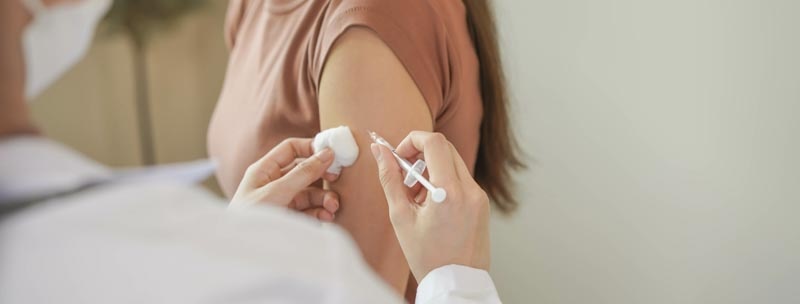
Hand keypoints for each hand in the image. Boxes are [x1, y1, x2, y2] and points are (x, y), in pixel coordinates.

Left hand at [231, 138, 340, 221]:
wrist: (241, 252)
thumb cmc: (249, 218)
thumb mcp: (276, 192)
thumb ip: (303, 173)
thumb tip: (326, 153)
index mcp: (264, 170)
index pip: (290, 149)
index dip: (310, 148)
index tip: (331, 153)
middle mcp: (273, 183)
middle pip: (304, 172)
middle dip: (322, 177)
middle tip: (336, 179)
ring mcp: (282, 202)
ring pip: (310, 193)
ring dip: (324, 198)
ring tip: (332, 207)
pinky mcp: (289, 219)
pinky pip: (309, 211)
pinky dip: (320, 212)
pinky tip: (326, 217)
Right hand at [370, 131, 490, 281]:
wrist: (456, 284)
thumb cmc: (426, 257)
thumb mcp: (401, 217)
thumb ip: (390, 179)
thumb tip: (379, 151)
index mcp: (448, 192)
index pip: (434, 142)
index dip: (412, 140)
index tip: (399, 156)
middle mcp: (470, 190)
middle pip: (445, 148)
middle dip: (421, 155)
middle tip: (405, 177)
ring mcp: (480, 196)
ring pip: (454, 163)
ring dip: (432, 169)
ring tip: (417, 197)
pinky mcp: (483, 204)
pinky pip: (462, 180)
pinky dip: (444, 182)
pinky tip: (431, 206)